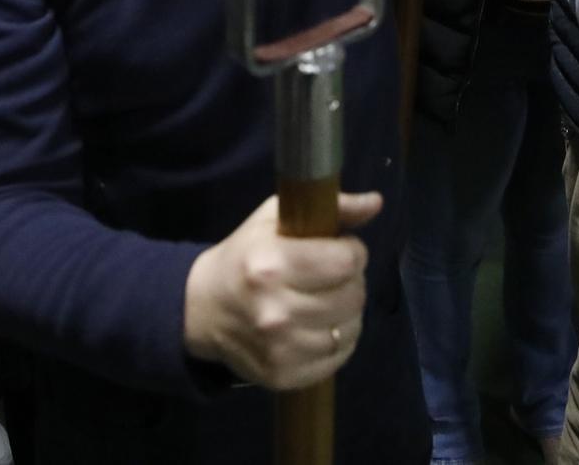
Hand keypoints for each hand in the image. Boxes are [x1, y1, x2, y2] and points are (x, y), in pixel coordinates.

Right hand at [183, 192, 381, 389]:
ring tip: (327, 301)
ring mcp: (279, 349)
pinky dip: (338, 343)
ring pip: (350, 330)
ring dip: (347, 313)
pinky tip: (320, 327)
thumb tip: (376, 202)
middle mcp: (276, 311)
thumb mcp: (275, 219)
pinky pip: (337, 359)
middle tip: (333, 277)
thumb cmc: (244, 256)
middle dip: (351, 281)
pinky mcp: (283, 376)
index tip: (341, 249)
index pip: (346, 261)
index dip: (352, 252)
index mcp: (271, 265)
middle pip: (353, 296)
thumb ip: (332, 207)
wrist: (202, 309)